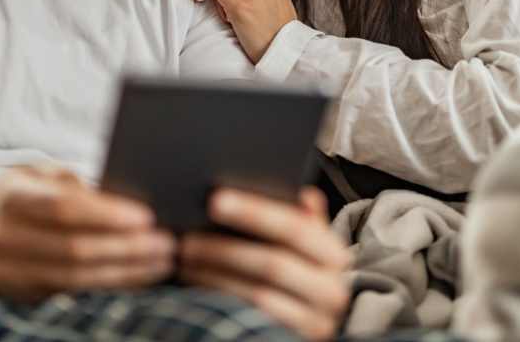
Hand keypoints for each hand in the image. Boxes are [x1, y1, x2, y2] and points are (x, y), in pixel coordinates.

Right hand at [0, 166, 175, 300]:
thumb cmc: (18, 196)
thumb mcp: (35, 173)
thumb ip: (70, 180)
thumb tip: (119, 195)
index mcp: (10, 196)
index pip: (62, 207)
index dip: (106, 214)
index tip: (146, 216)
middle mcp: (4, 235)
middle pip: (74, 248)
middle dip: (126, 247)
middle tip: (166, 242)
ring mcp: (9, 270)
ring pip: (77, 277)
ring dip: (125, 272)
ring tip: (161, 262)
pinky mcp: (23, 294)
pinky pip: (74, 292)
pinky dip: (111, 284)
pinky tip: (139, 276)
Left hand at [179, 187, 352, 340]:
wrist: (297, 325)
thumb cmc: (291, 275)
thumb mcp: (300, 245)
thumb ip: (299, 218)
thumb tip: (299, 192)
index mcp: (334, 255)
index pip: (295, 227)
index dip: (254, 212)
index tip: (215, 199)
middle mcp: (332, 290)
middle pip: (274, 263)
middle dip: (225, 248)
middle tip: (187, 238)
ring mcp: (315, 322)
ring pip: (257, 293)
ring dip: (214, 275)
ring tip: (185, 259)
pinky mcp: (290, 340)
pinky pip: (249, 319)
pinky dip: (219, 299)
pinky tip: (196, 285)